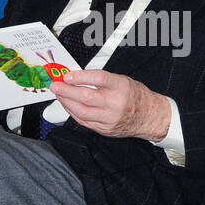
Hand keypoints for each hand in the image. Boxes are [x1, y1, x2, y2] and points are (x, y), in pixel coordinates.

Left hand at [51, 69, 171, 140]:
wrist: (149, 116)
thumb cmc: (135, 96)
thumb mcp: (122, 80)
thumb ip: (100, 79)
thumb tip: (77, 76)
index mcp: (121, 87)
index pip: (98, 79)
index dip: (80, 77)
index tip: (67, 75)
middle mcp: (115, 103)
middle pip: (86, 97)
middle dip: (66, 91)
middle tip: (56, 85)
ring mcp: (110, 118)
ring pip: (81, 111)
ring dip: (66, 102)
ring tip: (60, 95)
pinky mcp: (105, 129)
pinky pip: (84, 121)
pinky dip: (73, 112)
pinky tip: (68, 106)